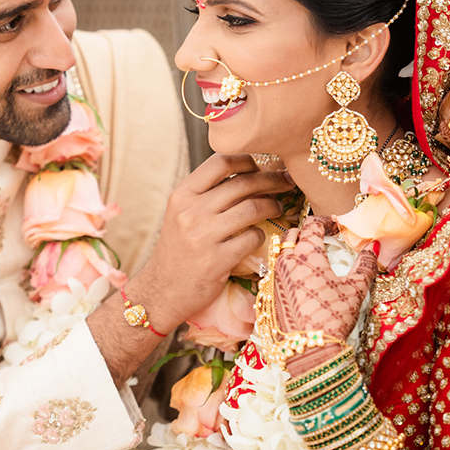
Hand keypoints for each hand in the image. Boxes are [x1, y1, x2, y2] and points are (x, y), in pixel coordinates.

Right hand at [133, 154, 293, 329]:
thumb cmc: (178, 249)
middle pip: (243, 183)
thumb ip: (207, 194)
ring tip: (278, 206)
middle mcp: (190, 212)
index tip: (262, 165)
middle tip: (286, 181)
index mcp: (182, 195)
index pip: (220, 162)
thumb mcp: (182, 214)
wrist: (162, 290)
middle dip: (272, 179)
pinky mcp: (217, 260)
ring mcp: (203, 236)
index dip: (247, 160)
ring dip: (272, 205)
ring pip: (252, 208)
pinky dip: (261, 234)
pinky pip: (253, 238)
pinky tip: (258, 236)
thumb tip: (249, 172)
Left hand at [273, 216, 380, 375]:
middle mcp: (285, 261)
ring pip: (281, 252)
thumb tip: (372, 249)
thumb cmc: (333, 317)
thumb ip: (366, 265)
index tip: (335, 225)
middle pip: (292, 234)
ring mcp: (274, 278)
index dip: (325, 221)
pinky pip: (276, 271)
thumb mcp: (356, 289)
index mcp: (306, 253)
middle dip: (307, 232)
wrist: (308, 350)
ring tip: (311, 259)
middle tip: (323, 239)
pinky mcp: (269, 294)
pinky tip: (300, 280)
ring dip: (295, 249)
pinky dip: (287, 268)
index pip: (312, 224)